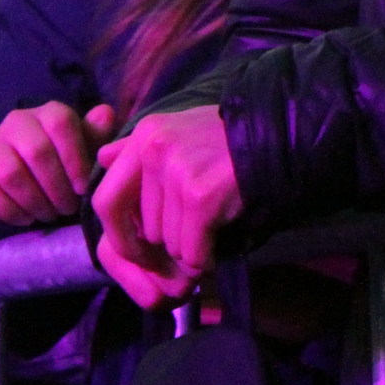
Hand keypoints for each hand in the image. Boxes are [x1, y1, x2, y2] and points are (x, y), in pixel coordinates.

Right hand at [0, 102, 118, 225]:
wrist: (28, 168)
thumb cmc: (67, 158)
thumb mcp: (88, 145)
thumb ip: (97, 133)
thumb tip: (105, 114)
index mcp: (49, 112)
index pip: (61, 125)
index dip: (74, 159)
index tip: (83, 189)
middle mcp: (16, 121)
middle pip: (36, 152)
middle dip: (56, 186)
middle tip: (67, 208)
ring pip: (10, 173)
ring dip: (33, 201)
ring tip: (49, 215)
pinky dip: (7, 210)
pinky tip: (26, 219)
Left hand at [89, 106, 242, 309]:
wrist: (282, 133)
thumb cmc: (230, 136)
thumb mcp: (180, 128)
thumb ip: (138, 146)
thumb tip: (103, 157)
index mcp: (144, 134)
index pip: (106, 199)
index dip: (119, 233)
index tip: (136, 250)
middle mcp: (153, 150)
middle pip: (143, 227)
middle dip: (166, 241)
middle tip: (189, 243)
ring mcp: (176, 172)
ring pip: (167, 240)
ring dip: (190, 245)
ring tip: (214, 229)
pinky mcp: (200, 196)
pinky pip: (191, 250)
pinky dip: (206, 256)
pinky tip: (219, 246)